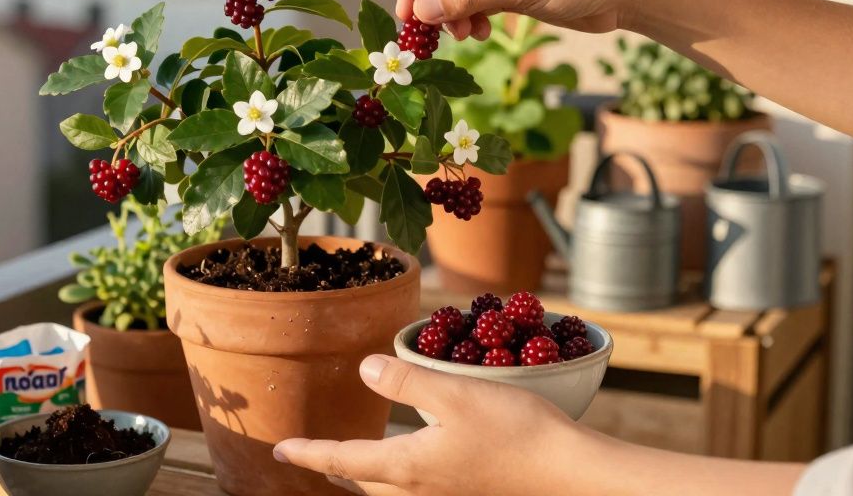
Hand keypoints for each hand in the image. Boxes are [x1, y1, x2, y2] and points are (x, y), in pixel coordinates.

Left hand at [273, 354, 584, 495]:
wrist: (572, 476)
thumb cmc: (517, 432)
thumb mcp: (456, 395)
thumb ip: (406, 382)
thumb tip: (365, 369)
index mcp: (408, 468)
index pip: (344, 460)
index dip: (309, 453)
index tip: (280, 451)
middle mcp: (421, 493)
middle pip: (365, 483)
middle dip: (337, 468)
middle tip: (315, 454)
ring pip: (391, 491)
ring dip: (368, 475)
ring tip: (355, 460)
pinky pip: (417, 492)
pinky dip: (399, 479)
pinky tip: (415, 461)